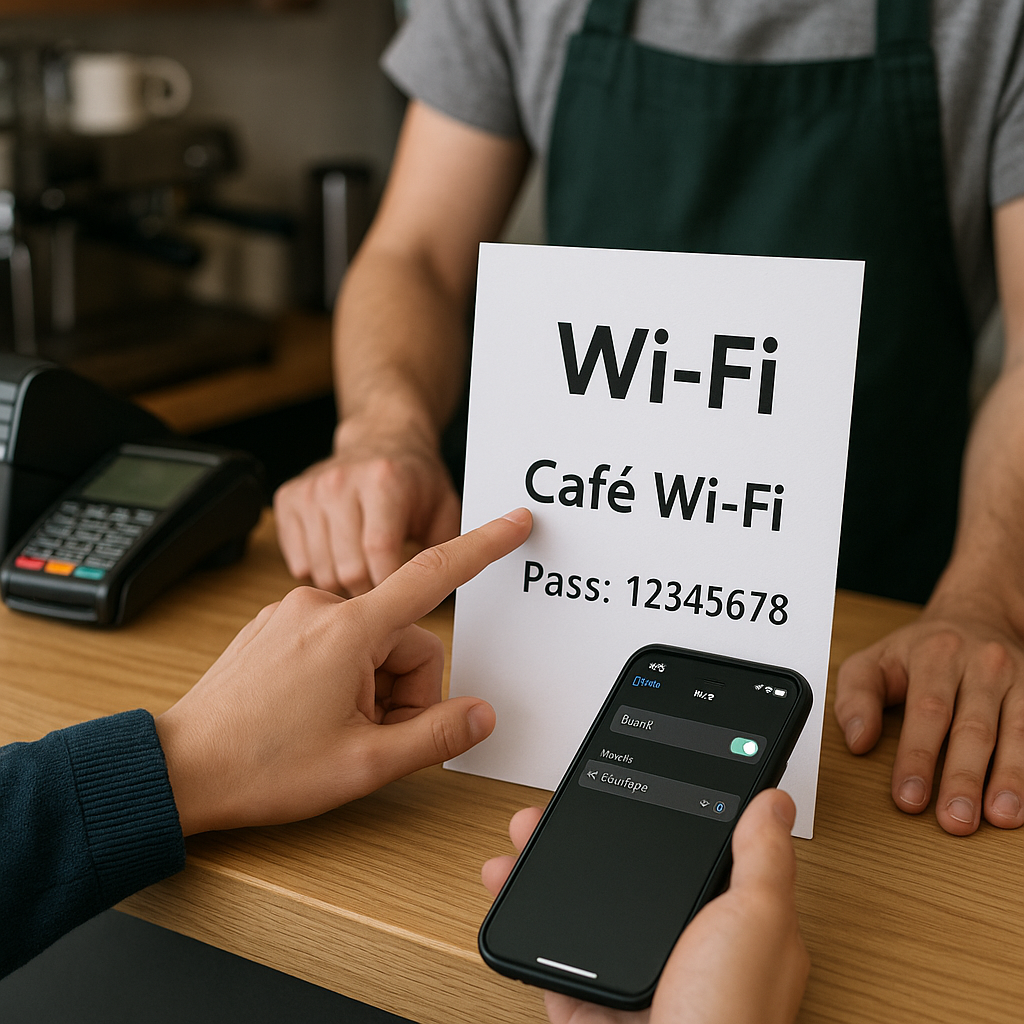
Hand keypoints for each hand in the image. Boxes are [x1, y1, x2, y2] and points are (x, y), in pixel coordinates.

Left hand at [156, 508, 530, 834]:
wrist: (179, 769)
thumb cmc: (260, 766)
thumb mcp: (364, 763)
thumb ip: (435, 736)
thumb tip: (480, 714)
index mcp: (348, 629)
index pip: (433, 574)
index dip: (483, 547)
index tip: (515, 524)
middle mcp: (319, 607)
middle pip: (404, 638)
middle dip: (404, 691)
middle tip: (371, 737)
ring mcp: (293, 614)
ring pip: (371, 643)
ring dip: (372, 689)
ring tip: (336, 729)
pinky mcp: (277, 626)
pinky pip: (337, 642)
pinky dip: (343, 678)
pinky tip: (314, 713)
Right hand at [273, 414, 461, 594]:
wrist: (381, 440)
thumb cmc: (414, 481)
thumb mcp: (445, 509)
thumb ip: (450, 552)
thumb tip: (447, 595)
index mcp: (384, 480)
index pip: (379, 551)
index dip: (392, 587)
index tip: (404, 600)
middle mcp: (340, 481)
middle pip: (348, 569)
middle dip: (371, 594)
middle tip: (388, 590)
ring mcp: (309, 490)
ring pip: (321, 572)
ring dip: (345, 586)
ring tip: (366, 571)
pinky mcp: (287, 500)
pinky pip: (298, 564)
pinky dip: (320, 572)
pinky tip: (340, 558)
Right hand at [482, 790, 807, 1023]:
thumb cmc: (730, 1022)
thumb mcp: (757, 921)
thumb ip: (762, 858)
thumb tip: (772, 800)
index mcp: (732, 931)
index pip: (690, 858)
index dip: (655, 819)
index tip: (625, 786)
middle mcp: (686, 957)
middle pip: (628, 883)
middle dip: (583, 842)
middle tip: (547, 813)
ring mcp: (639, 985)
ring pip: (584, 917)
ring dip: (543, 874)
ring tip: (516, 848)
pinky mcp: (596, 1014)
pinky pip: (553, 968)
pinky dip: (527, 934)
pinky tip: (512, 900)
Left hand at [835, 593, 1023, 834]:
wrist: (977, 615)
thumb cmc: (920, 651)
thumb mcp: (875, 661)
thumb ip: (856, 698)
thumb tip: (858, 741)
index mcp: (936, 654)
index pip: (927, 710)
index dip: (917, 757)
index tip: (908, 797)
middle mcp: (982, 664)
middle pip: (974, 727)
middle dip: (964, 777)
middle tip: (955, 821)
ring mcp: (1019, 678)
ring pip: (1018, 732)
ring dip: (1011, 778)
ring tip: (1001, 817)